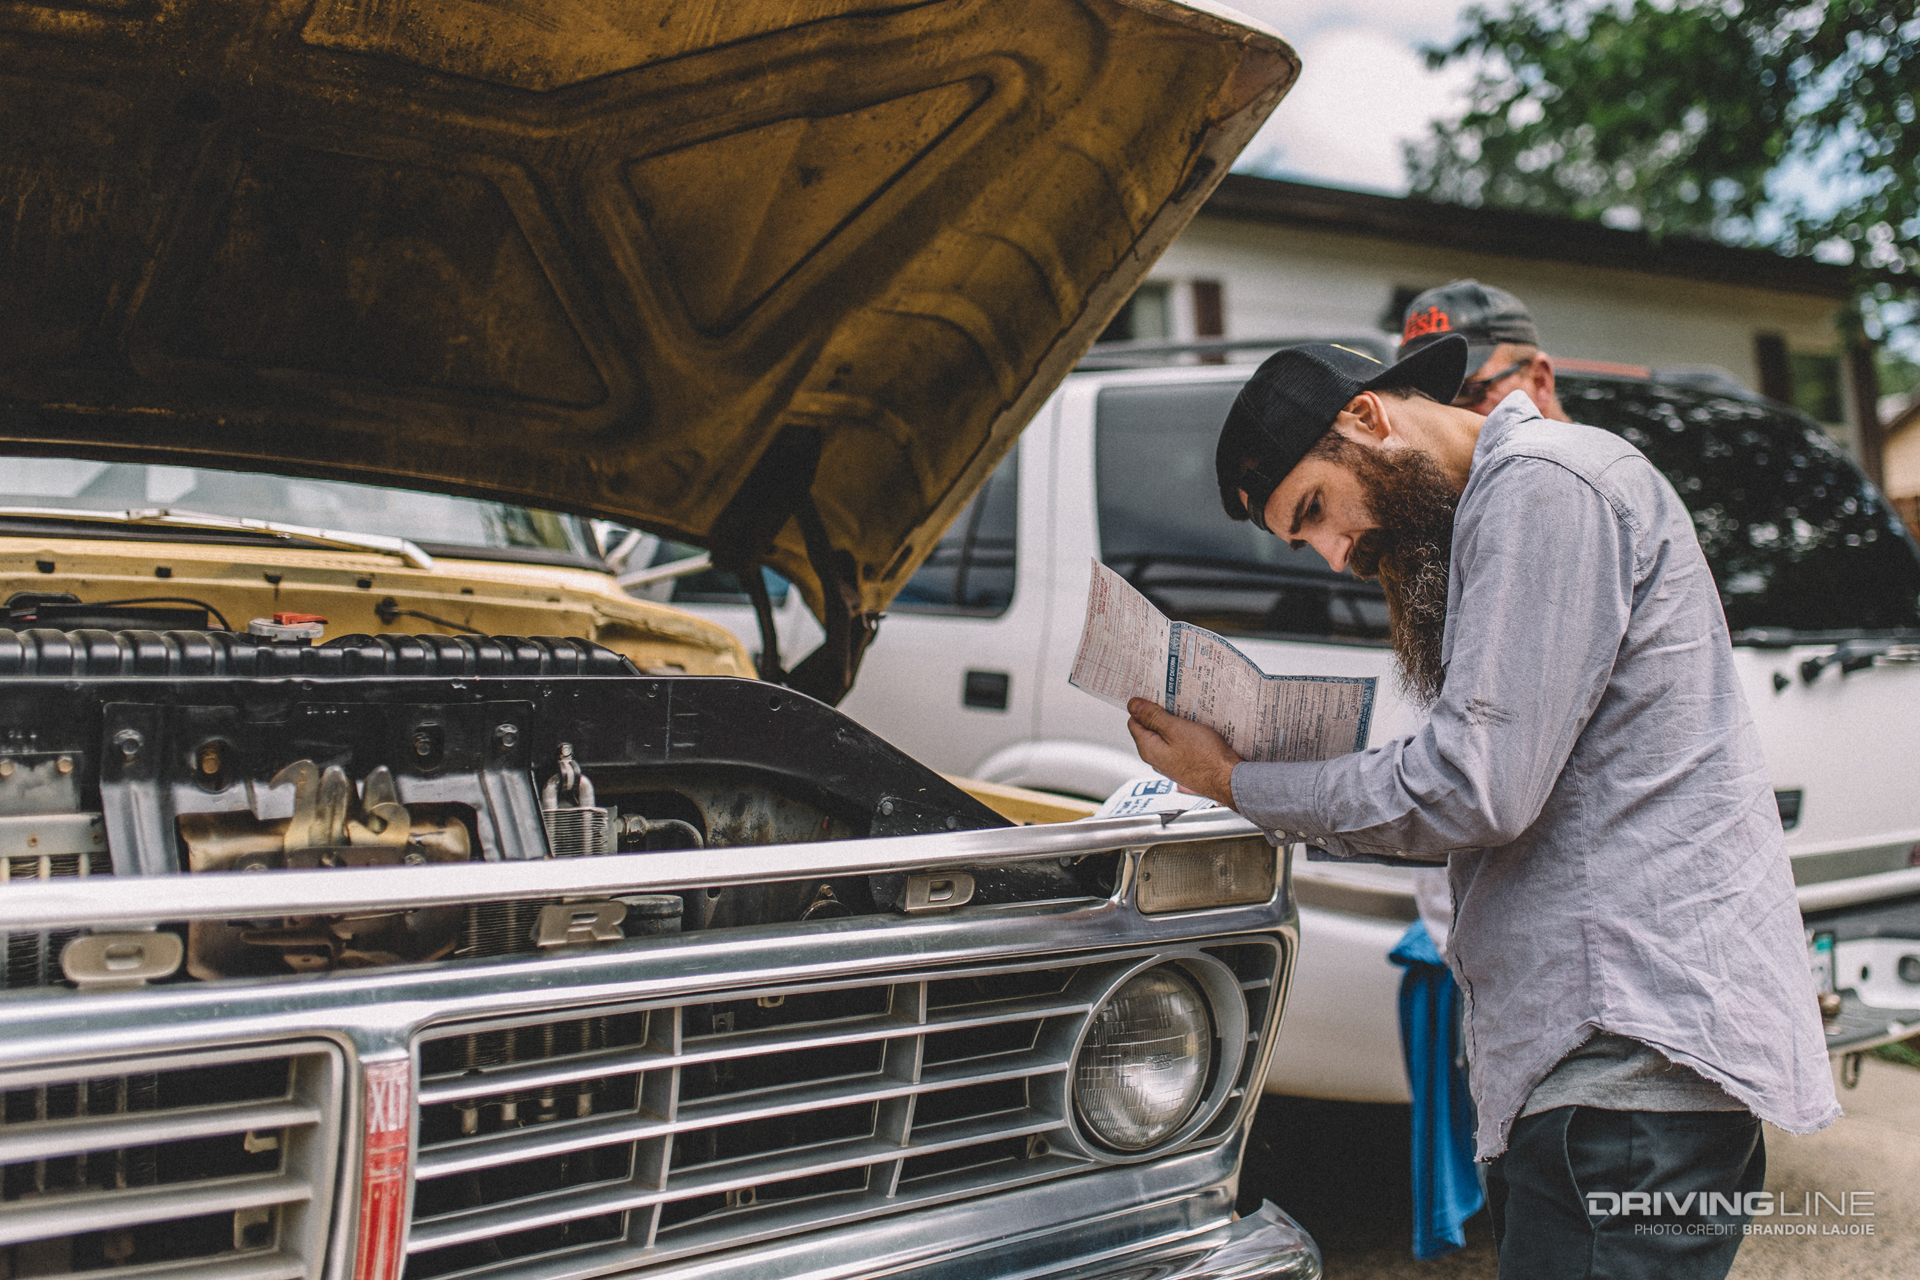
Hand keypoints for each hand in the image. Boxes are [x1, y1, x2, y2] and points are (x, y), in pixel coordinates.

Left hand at [1126, 698, 1242, 808]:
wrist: (1229, 779)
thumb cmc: (1205, 757)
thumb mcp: (1176, 729)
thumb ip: (1153, 717)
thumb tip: (1133, 706)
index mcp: (1148, 749)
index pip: (1133, 722)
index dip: (1142, 707)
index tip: (1155, 696)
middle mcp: (1156, 759)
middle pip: (1149, 729)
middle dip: (1159, 714)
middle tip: (1173, 702)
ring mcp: (1170, 763)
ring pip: (1166, 737)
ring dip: (1174, 724)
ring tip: (1187, 714)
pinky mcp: (1184, 765)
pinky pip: (1179, 745)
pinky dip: (1184, 734)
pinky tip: (1195, 728)